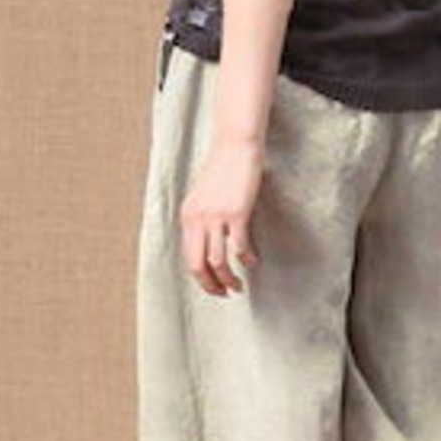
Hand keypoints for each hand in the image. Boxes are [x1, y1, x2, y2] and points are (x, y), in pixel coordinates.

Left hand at [178, 137, 263, 295]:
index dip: (201, 279)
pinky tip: (252, 261)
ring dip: (229, 278)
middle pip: (198, 265)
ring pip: (218, 261)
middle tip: (225, 293)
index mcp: (187, 216)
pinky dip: (246, 259)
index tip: (214, 287)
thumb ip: (203, 220)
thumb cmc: (223, 170)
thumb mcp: (204, 197)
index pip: (189, 258)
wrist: (235, 147)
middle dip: (211, 285)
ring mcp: (216, 216)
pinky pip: (239, 246)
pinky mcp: (236, 213)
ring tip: (239, 285)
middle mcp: (197, 219)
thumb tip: (212, 245)